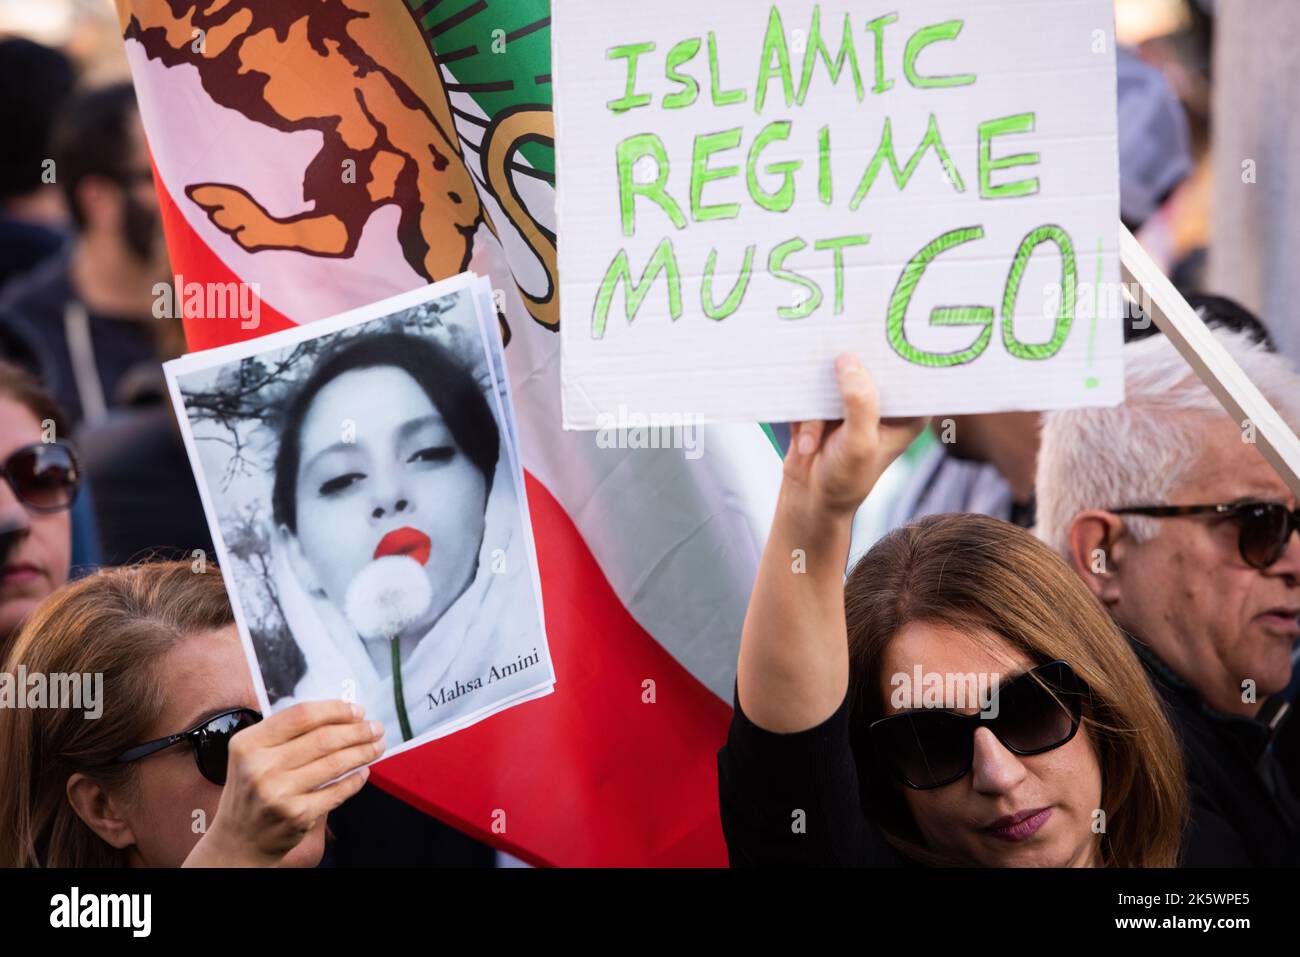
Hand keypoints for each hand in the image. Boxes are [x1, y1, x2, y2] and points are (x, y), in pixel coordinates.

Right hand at [184, 700, 383, 866]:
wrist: (238, 841)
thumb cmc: (253, 789)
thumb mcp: (253, 755)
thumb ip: (287, 734)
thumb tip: (341, 715)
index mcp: (248, 743)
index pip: (301, 715)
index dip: (335, 710)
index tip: (357, 710)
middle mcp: (260, 767)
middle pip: (323, 739)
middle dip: (357, 731)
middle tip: (375, 728)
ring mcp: (278, 793)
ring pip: (335, 764)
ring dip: (363, 752)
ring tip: (377, 746)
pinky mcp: (296, 815)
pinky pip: (337, 792)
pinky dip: (355, 780)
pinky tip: (363, 772)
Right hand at [784, 354, 926, 516]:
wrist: (809, 498)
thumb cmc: (844, 479)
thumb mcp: (858, 444)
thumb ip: (858, 403)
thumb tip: (848, 360)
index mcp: (908, 411)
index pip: (910, 370)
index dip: (898, 349)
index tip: (882, 329)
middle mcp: (884, 400)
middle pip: (872, 362)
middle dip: (850, 363)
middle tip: (836, 350)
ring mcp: (853, 399)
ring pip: (836, 372)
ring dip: (819, 404)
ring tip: (813, 443)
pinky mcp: (826, 401)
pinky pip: (812, 385)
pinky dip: (804, 410)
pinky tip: (805, 441)